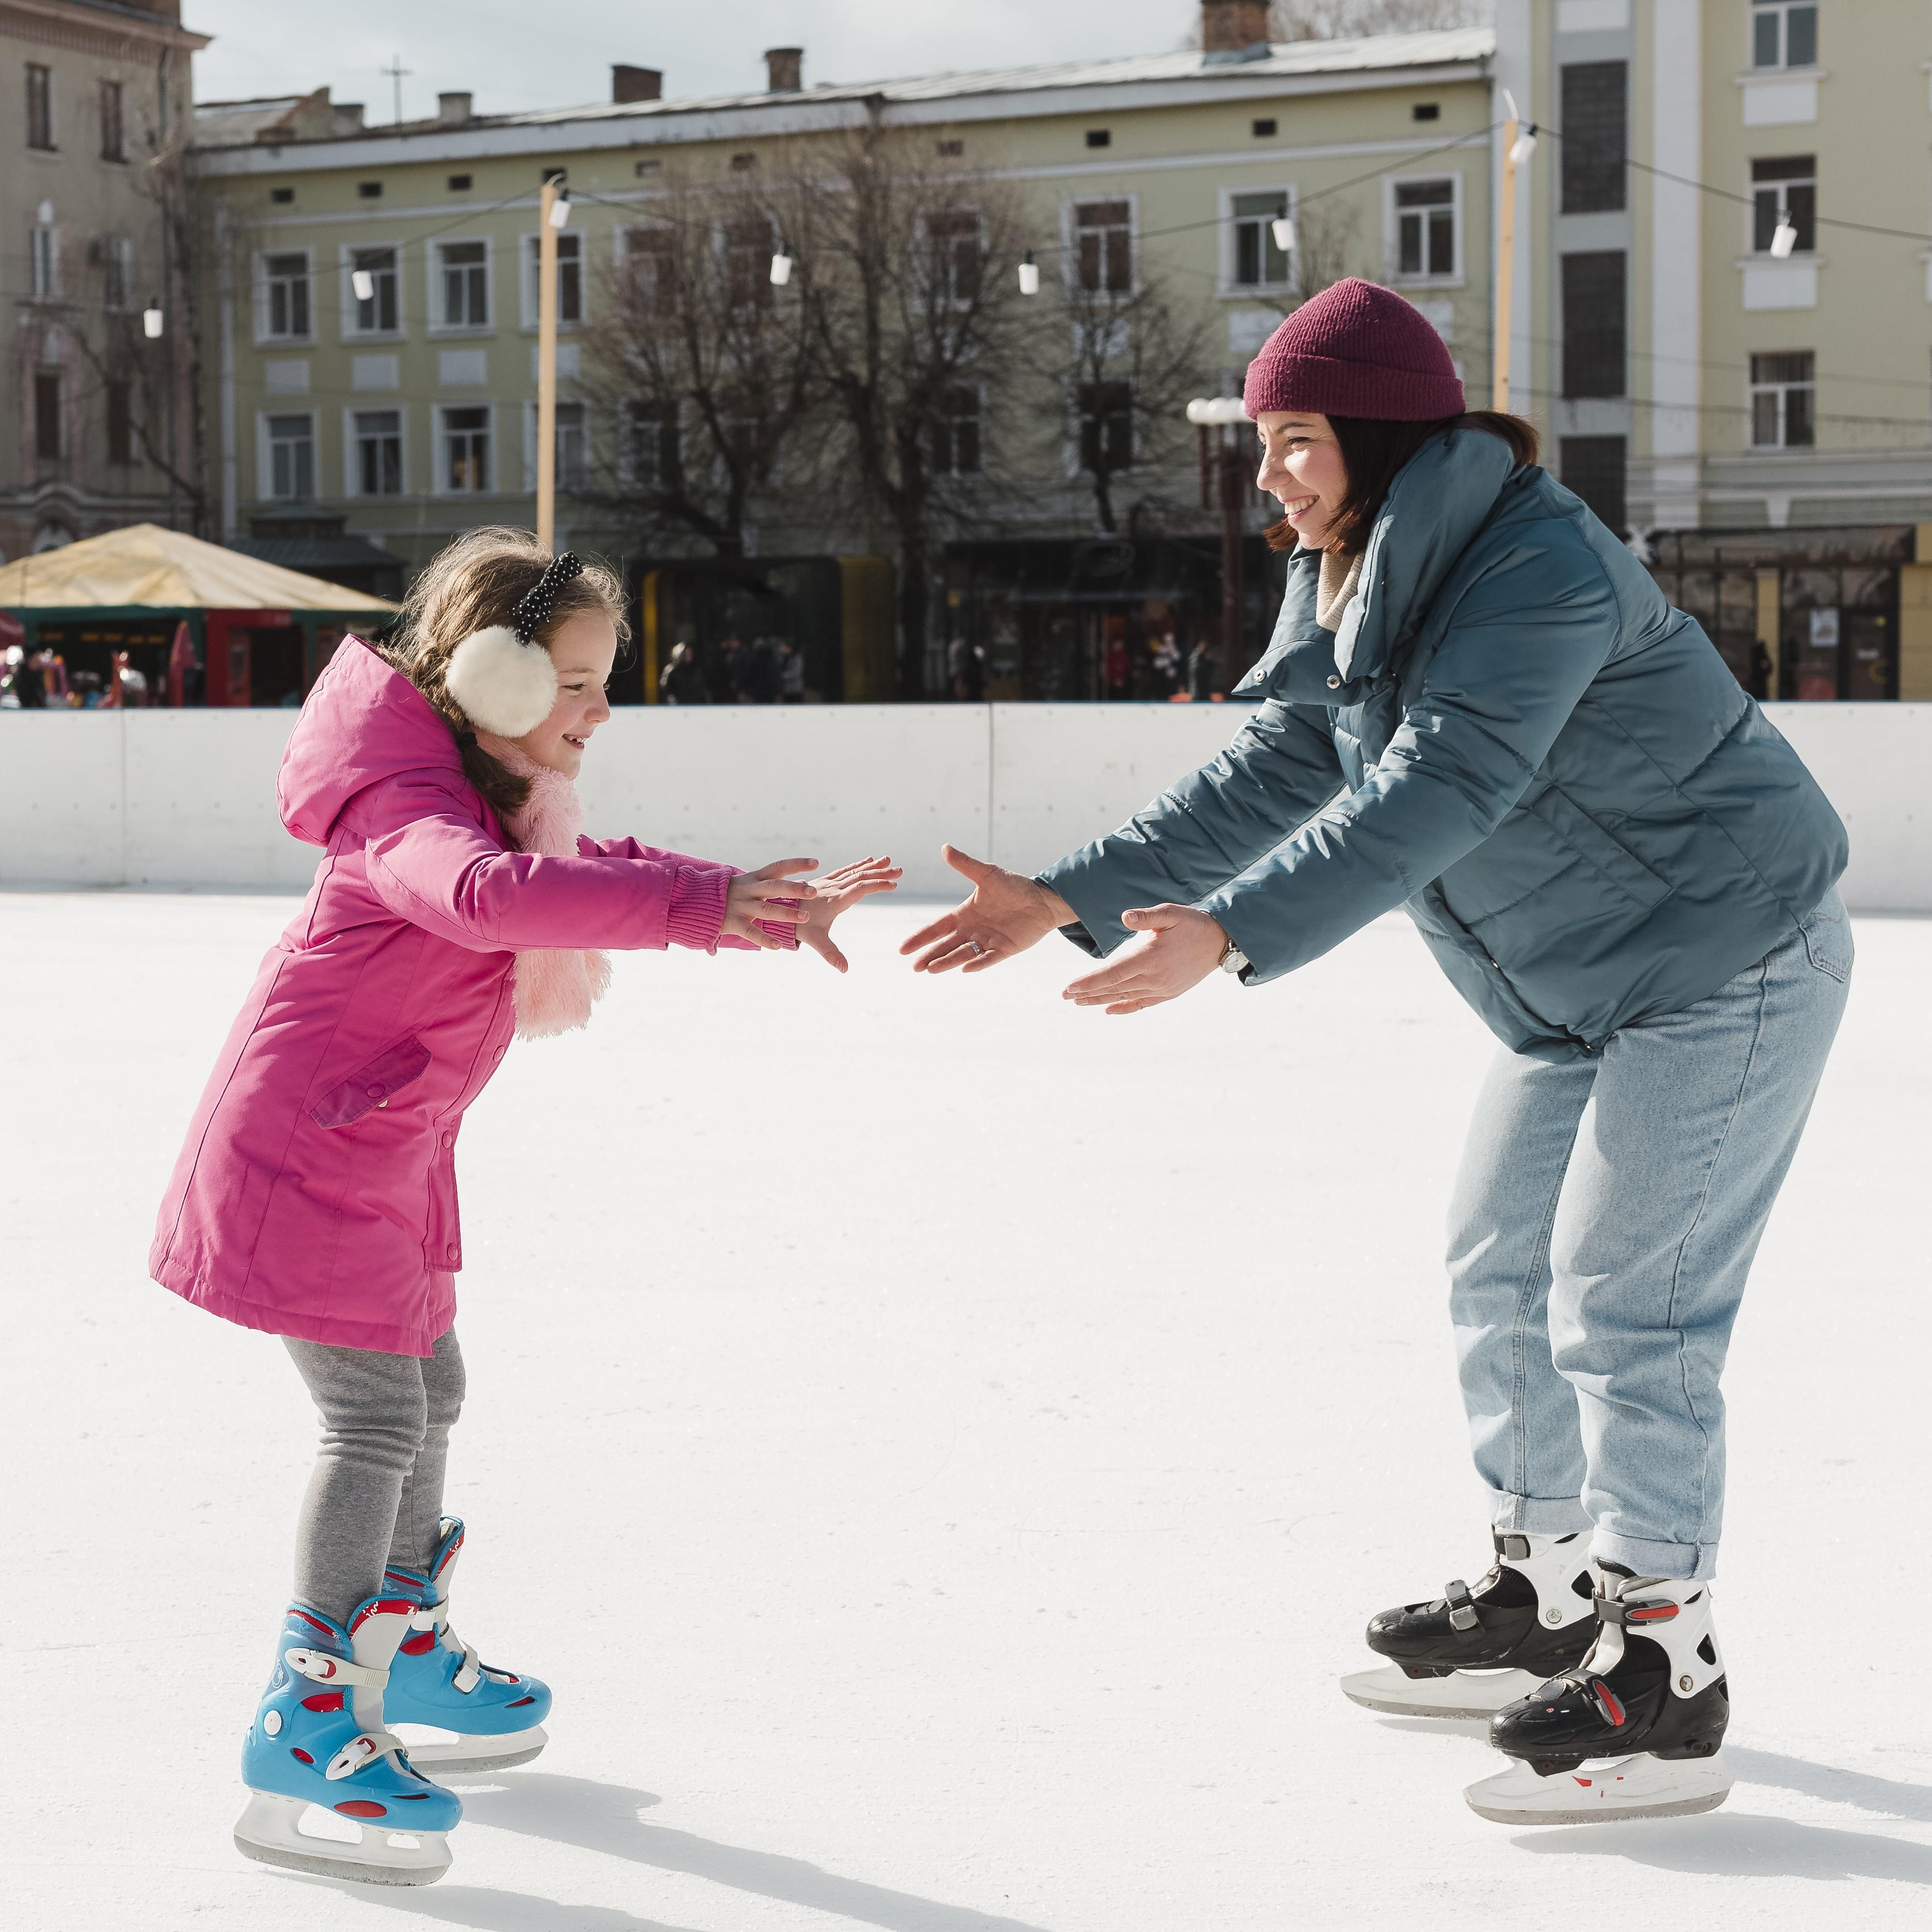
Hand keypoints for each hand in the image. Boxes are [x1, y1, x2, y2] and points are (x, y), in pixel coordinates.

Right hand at [722, 859, 817, 950]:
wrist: (695, 901)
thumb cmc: (727, 895)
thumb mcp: (746, 884)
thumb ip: (766, 884)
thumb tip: (793, 883)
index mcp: (754, 878)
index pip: (778, 867)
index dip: (796, 864)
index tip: (816, 862)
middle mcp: (748, 890)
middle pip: (774, 886)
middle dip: (794, 888)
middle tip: (813, 890)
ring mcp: (740, 906)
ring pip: (766, 909)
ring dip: (786, 913)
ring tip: (805, 917)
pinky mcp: (732, 922)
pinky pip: (750, 932)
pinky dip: (764, 939)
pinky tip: (778, 946)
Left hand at [795, 855, 902, 971]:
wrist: (778, 909)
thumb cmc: (798, 926)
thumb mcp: (814, 940)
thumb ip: (830, 954)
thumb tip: (844, 969)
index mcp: (835, 900)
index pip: (860, 889)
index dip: (878, 886)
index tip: (894, 885)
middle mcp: (833, 888)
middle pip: (860, 877)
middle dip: (881, 873)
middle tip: (900, 870)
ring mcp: (829, 882)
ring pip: (854, 871)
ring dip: (872, 866)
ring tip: (888, 860)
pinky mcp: (825, 881)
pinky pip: (845, 870)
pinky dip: (859, 865)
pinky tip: (868, 860)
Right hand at [900, 845, 1075, 973]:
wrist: (1043, 899)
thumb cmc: (1014, 886)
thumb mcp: (987, 874)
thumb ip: (965, 865)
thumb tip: (944, 847)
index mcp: (965, 914)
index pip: (937, 928)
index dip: (920, 938)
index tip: (903, 948)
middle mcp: (973, 930)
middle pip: (946, 946)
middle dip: (930, 956)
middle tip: (914, 967)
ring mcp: (987, 941)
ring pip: (962, 954)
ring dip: (947, 961)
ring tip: (931, 969)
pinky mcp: (1004, 950)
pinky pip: (987, 959)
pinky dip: (976, 964)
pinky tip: (964, 969)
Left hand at [1062, 904, 1229, 1014]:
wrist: (1221, 942)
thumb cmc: (1193, 924)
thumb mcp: (1170, 912)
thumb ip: (1146, 916)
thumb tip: (1125, 916)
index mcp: (1150, 957)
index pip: (1112, 973)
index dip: (1088, 982)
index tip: (1069, 987)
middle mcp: (1154, 977)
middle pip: (1113, 988)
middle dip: (1087, 992)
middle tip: (1064, 995)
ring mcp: (1162, 988)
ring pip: (1124, 996)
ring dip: (1100, 1000)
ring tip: (1079, 1002)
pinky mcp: (1168, 993)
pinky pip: (1142, 1004)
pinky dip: (1124, 1008)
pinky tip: (1109, 1010)